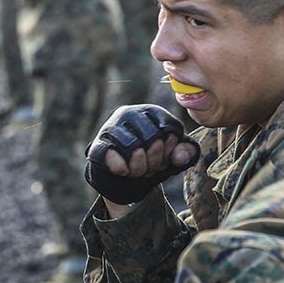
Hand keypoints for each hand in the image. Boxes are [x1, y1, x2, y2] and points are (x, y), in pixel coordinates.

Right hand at [84, 104, 198, 205]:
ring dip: (139, 168)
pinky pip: (113, 157)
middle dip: (156, 161)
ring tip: (137, 170)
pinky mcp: (98, 144)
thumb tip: (179, 156)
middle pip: (154, 140)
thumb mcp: (172, 155)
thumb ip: (185, 153)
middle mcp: (130, 113)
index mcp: (152, 111)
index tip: (165, 156)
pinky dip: (122, 169)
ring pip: (134, 150)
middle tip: (150, 167)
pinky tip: (124, 171)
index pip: (171, 130)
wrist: (120, 171)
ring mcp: (112, 127)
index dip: (171, 150)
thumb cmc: (149, 157)